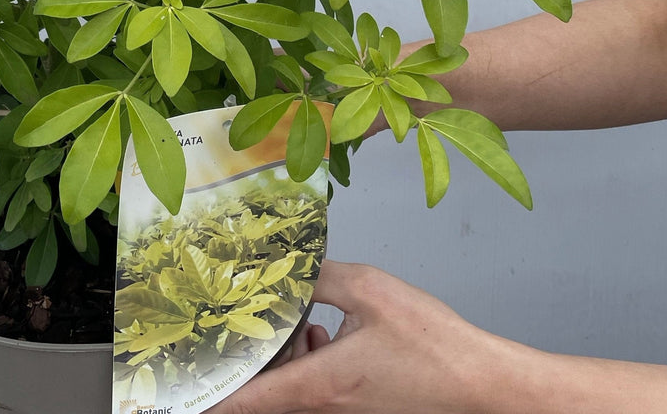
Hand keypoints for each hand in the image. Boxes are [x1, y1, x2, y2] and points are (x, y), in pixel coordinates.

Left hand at [212, 261, 527, 413]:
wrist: (482, 384)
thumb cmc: (435, 345)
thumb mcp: (370, 290)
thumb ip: (320, 276)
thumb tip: (289, 268)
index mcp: (320, 385)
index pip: (246, 401)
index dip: (210, 394)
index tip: (184, 385)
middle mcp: (326, 409)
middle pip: (264, 397)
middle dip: (250, 364)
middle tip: (248, 326)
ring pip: (290, 395)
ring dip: (283, 363)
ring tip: (302, 327)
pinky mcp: (360, 412)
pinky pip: (315, 396)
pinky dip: (309, 367)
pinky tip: (328, 338)